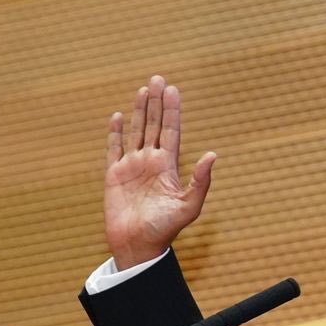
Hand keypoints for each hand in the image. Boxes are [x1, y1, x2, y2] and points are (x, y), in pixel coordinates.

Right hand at [104, 75, 216, 269]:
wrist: (138, 246)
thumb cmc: (165, 229)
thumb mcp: (188, 206)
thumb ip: (200, 181)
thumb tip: (212, 155)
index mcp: (168, 166)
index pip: (171, 132)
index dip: (172, 111)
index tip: (173, 90)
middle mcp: (151, 162)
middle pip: (154, 126)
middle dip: (157, 103)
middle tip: (159, 79)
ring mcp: (132, 167)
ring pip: (136, 132)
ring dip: (140, 111)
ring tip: (143, 89)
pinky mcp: (113, 175)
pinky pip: (113, 149)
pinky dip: (115, 133)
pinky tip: (118, 116)